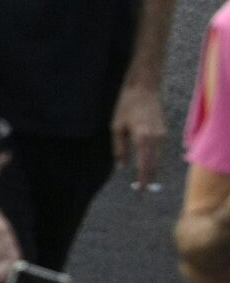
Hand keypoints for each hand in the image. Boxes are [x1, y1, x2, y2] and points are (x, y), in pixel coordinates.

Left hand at [121, 74, 176, 188]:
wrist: (144, 89)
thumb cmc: (126, 106)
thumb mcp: (116, 126)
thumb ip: (120, 148)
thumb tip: (122, 166)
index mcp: (143, 138)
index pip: (145, 166)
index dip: (143, 181)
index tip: (141, 192)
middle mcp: (157, 140)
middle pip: (154, 166)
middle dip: (148, 179)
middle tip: (141, 191)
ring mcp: (163, 136)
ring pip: (158, 160)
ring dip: (151, 170)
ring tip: (142, 181)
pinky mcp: (165, 133)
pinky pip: (159, 151)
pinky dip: (153, 159)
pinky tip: (147, 164)